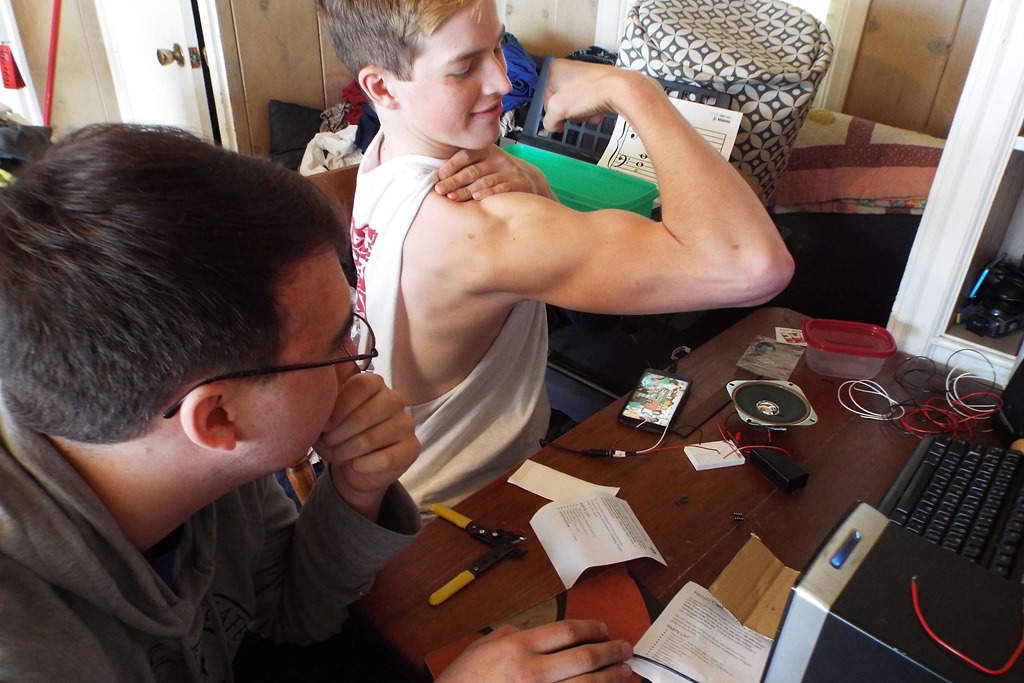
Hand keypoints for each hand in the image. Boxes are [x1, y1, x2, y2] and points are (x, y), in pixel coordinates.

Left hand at [317, 372, 418, 519]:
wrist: (355, 465)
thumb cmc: (339, 434)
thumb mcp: (327, 417)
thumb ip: (325, 405)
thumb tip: (318, 408)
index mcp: (375, 383)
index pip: (360, 386)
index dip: (338, 408)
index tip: (323, 425)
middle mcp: (395, 400)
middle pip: (363, 415)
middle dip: (337, 435)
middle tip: (328, 443)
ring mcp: (406, 423)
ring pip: (370, 440)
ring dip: (345, 452)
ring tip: (337, 454)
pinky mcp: (412, 448)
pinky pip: (385, 459)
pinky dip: (362, 466)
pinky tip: (355, 465)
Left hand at [435, 146, 554, 200]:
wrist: (529, 181)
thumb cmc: (497, 175)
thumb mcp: (483, 164)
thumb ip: (464, 167)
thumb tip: (437, 177)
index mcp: (486, 151)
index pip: (466, 155)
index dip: (451, 165)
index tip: (438, 176)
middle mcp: (497, 159)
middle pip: (472, 170)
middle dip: (454, 181)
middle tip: (440, 189)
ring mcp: (509, 170)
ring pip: (484, 180)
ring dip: (467, 190)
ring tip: (452, 197)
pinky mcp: (519, 183)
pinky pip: (501, 188)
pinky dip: (488, 193)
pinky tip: (476, 198)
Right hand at [435, 620, 632, 682]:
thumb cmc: (463, 681)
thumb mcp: (483, 647)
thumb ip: (510, 635)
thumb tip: (534, 630)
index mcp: (518, 647)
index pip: (565, 631)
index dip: (591, 629)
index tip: (604, 629)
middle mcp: (532, 671)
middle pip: (582, 657)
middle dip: (609, 652)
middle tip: (625, 649)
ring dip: (609, 678)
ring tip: (625, 672)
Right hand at [540, 59, 655, 133]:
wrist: (620, 90)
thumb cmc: (590, 92)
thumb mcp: (558, 109)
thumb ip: (549, 120)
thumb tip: (552, 126)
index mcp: (555, 69)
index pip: (544, 97)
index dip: (552, 112)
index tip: (558, 121)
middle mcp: (570, 69)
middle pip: (562, 102)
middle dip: (570, 113)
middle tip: (576, 114)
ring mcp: (586, 76)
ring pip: (576, 105)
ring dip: (582, 114)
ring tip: (590, 112)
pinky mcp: (599, 84)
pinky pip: (589, 103)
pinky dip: (593, 111)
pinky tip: (599, 111)